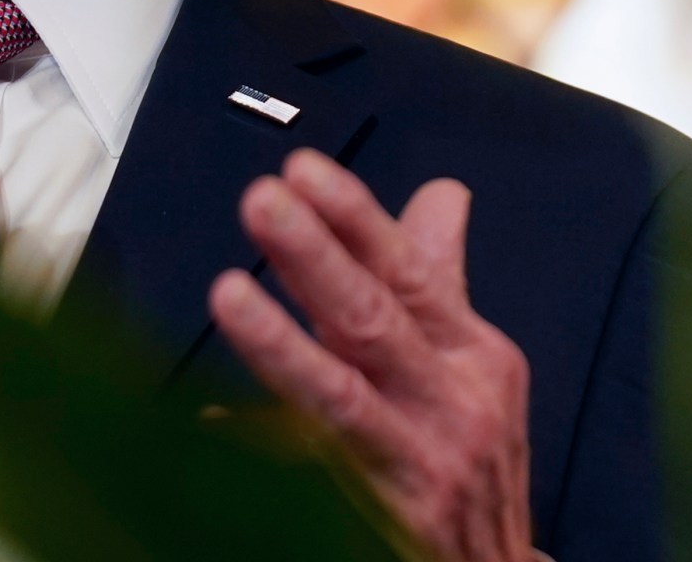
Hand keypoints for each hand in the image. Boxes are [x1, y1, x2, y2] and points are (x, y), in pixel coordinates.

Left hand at [209, 149, 532, 561]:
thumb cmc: (473, 459)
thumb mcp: (475, 365)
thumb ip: (442, 278)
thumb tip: (440, 195)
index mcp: (471, 352)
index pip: (408, 268)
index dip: (355, 217)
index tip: (304, 170)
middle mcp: (451, 402)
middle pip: (374, 319)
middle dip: (317, 256)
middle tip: (265, 202)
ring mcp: (421, 465)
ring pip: (342, 397)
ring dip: (282, 343)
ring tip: (230, 293)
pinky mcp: (391, 520)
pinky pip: (314, 476)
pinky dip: (261, 444)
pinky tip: (215, 419)